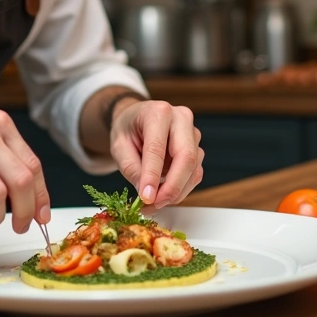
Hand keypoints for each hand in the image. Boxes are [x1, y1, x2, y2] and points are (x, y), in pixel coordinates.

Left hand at [109, 100, 203, 215]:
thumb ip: (131, 168)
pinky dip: (180, 189)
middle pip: (186, 158)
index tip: (146, 197)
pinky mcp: (197, 148)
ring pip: (193, 170)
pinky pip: (194, 174)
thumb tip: (146, 193)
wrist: (137, 119)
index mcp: (158, 112)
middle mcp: (181, 118)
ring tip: (153, 203)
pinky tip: (163, 195)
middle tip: (155, 204)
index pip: (157, 148)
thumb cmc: (128, 129)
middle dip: (172, 187)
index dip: (152, 175)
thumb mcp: (118, 146)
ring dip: (175, 192)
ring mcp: (193, 133)